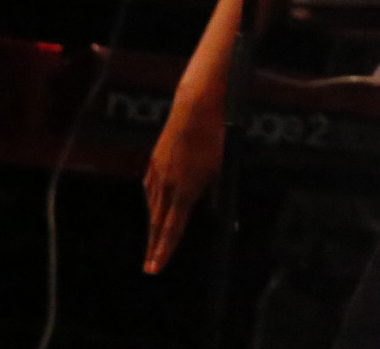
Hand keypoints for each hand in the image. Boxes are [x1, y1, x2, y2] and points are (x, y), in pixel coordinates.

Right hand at [141, 81, 224, 274]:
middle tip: (149, 267)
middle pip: (157, 224)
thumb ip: (220, 197)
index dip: (164, 251)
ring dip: (153, 226)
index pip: (172, 230)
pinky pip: (150, 189)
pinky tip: (153, 207)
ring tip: (154, 243)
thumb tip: (229, 221)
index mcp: (184, 191)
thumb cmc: (215, 139)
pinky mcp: (153, 162)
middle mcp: (167, 186)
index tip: (155, 268)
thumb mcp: (222, 170)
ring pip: (152, 206)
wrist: (194, 109)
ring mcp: (157, 173)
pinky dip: (152, 202)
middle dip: (154, 248)